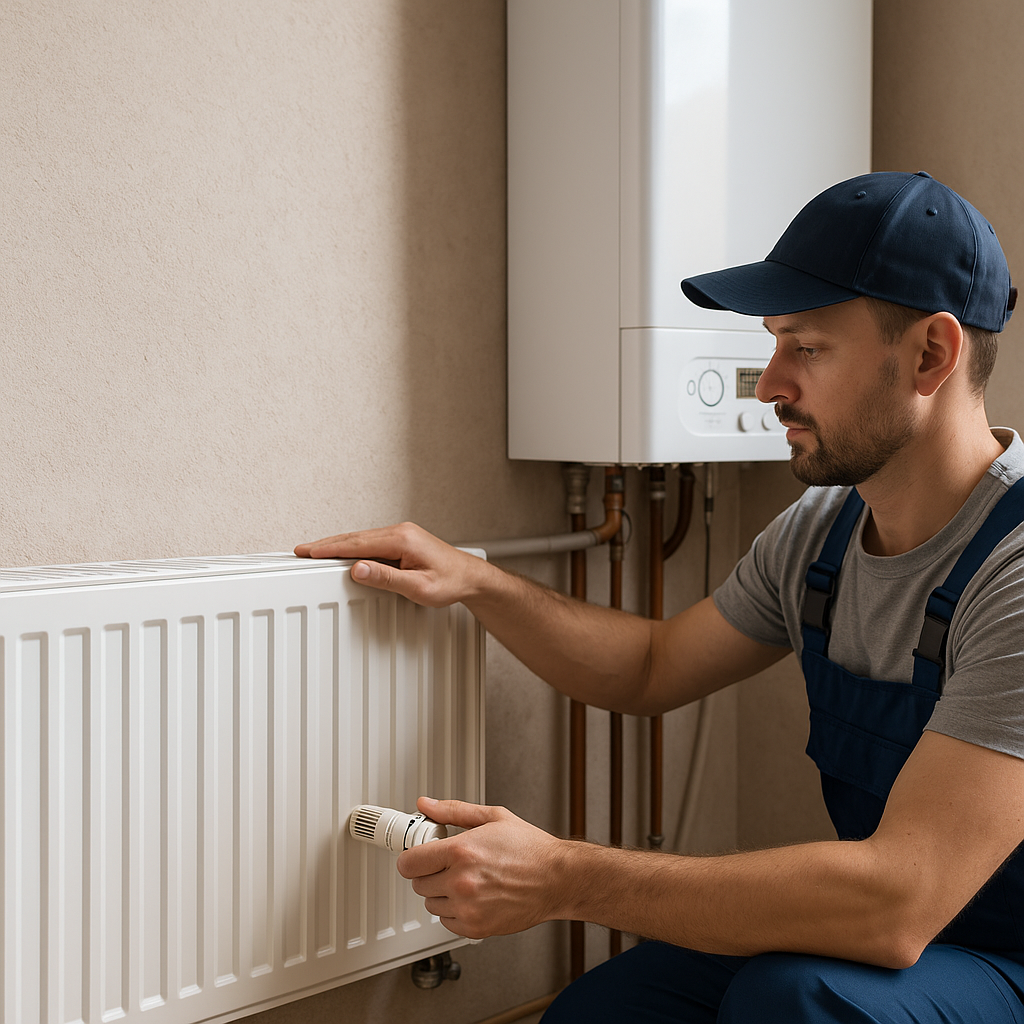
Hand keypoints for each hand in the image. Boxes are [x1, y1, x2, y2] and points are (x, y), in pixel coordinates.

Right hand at [294, 523, 487, 607]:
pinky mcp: (403, 541)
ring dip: (338, 544)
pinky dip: (353, 547)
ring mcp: (401, 535)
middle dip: (327, 544)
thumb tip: (358, 569)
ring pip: (361, 539)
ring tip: (315, 552)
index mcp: (402, 540)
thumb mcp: (418, 587)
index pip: (357, 544)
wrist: (471, 577)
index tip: (309, 551)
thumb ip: (387, 579)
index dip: (330, 548)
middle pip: (355, 538)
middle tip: (302, 551)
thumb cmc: (451, 582)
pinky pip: (371, 542)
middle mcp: (400, 532)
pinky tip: (343, 553)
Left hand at [396, 797, 569, 938]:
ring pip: (430, 904)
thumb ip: (453, 811)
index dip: (411, 858)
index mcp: (461, 851)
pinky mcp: (476, 928)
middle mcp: (461, 882)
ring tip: (465, 880)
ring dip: (441, 893)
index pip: (409, 863)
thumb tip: (426, 804)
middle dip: (429, 872)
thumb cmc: (530, 848)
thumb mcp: (492, 817)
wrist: (557, 878)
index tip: (419, 855)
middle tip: (449, 864)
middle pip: (417, 884)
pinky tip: (472, 896)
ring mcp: (467, 908)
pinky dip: (454, 911)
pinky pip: (446, 922)